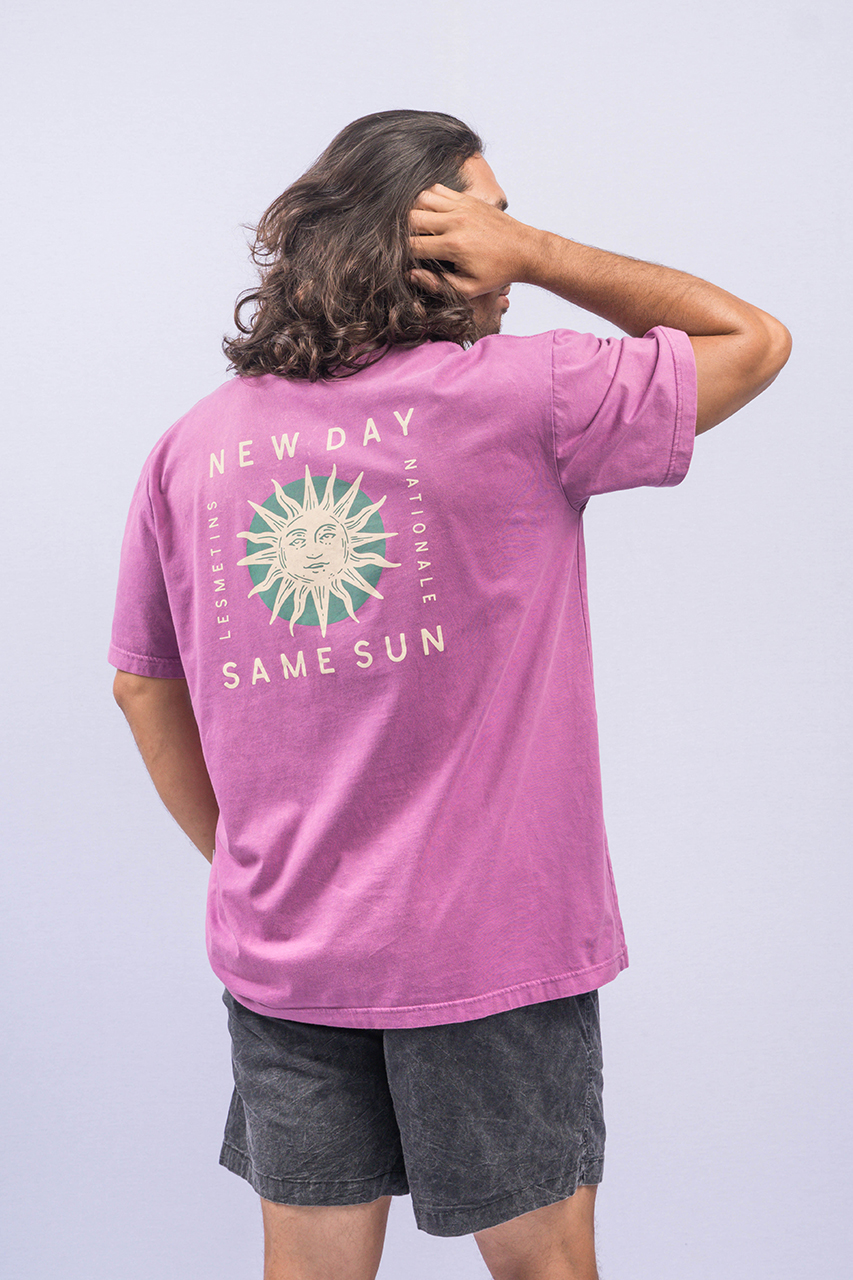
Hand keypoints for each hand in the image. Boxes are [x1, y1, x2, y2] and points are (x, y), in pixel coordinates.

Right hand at [408, 183, 539, 297]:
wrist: (524, 250)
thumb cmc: (498, 272)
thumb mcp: (469, 288)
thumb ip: (438, 284)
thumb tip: (411, 274)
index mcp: (454, 245)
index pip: (413, 245)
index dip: (402, 253)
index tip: (403, 260)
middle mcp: (456, 221)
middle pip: (411, 217)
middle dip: (403, 231)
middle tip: (407, 242)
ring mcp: (462, 207)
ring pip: (421, 199)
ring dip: (413, 212)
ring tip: (416, 227)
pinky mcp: (467, 199)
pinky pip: (437, 189)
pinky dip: (427, 199)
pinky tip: (429, 213)